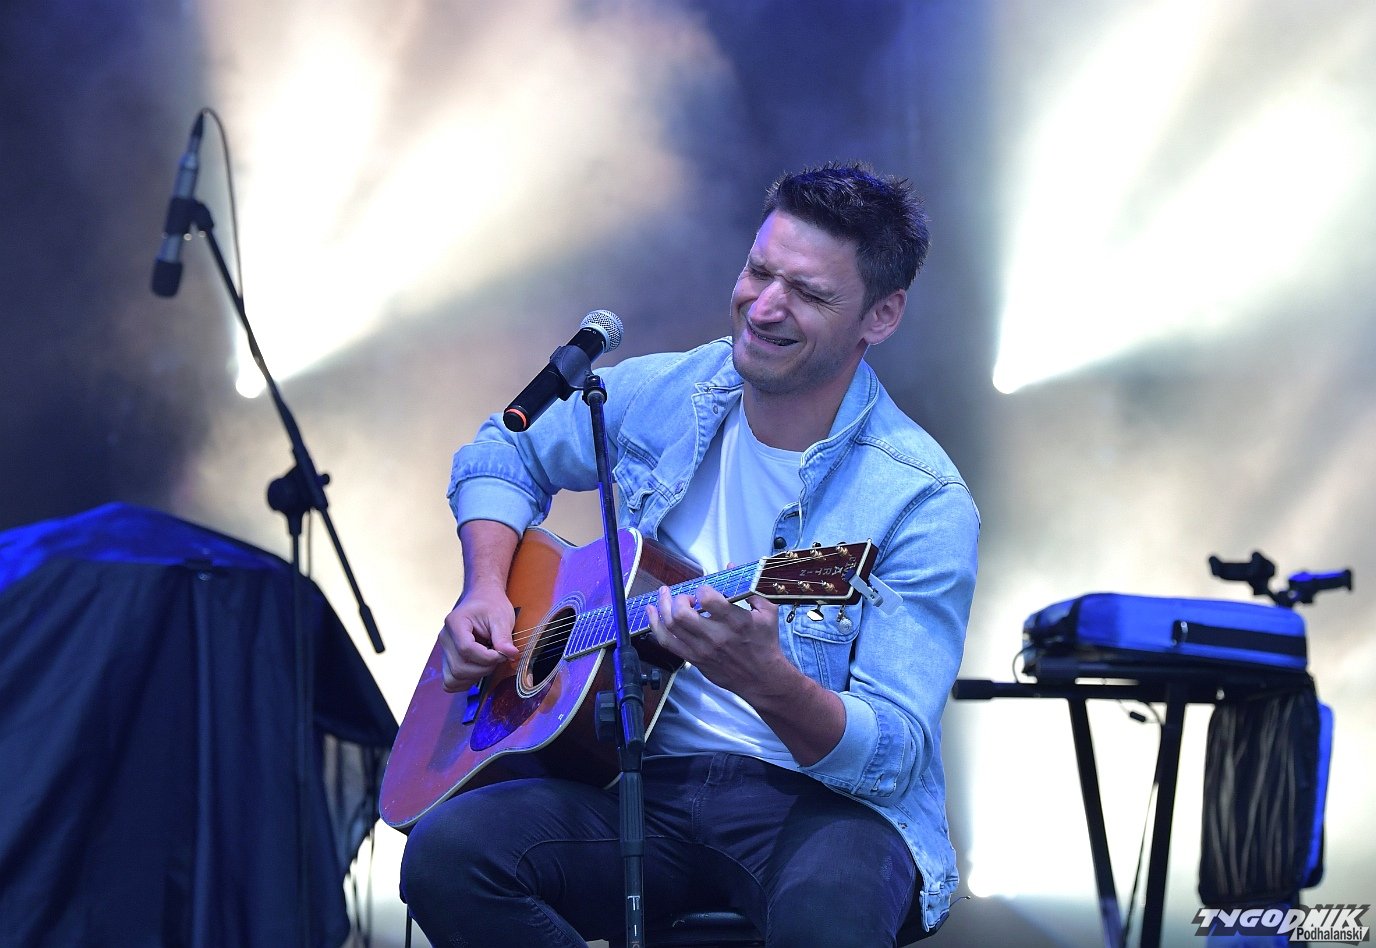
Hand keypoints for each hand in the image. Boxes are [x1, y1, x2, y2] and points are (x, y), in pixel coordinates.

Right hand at [437, 583, 518, 692]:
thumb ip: (504, 637)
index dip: (487, 657)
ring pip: (454, 677)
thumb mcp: (501, 617)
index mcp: (455, 623)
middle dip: (484, 668)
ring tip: (488, 663)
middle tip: (498, 657)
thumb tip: (511, 654)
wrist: (482, 598)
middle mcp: (445, 638)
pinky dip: (465, 682)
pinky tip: (478, 669)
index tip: (502, 653)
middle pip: (459, 667)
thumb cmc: (491, 605)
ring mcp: (444, 650)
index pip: (466, 649)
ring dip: (475, 676)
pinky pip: (450, 681)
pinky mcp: (447, 659)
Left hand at [644, 583, 786, 697]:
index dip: (702, 589)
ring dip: (662, 607)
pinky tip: (652, 613)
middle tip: (684, 595)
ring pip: (670, 626)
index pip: (707, 599)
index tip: (705, 590)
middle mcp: (716, 636)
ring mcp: (702, 649)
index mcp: (735, 621)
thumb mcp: (767, 611)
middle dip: (678, 598)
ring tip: (663, 596)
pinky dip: (655, 626)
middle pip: (682, 614)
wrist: (761, 678)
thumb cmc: (765, 644)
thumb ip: (751, 587)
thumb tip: (730, 567)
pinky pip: (667, 643)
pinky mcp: (694, 659)